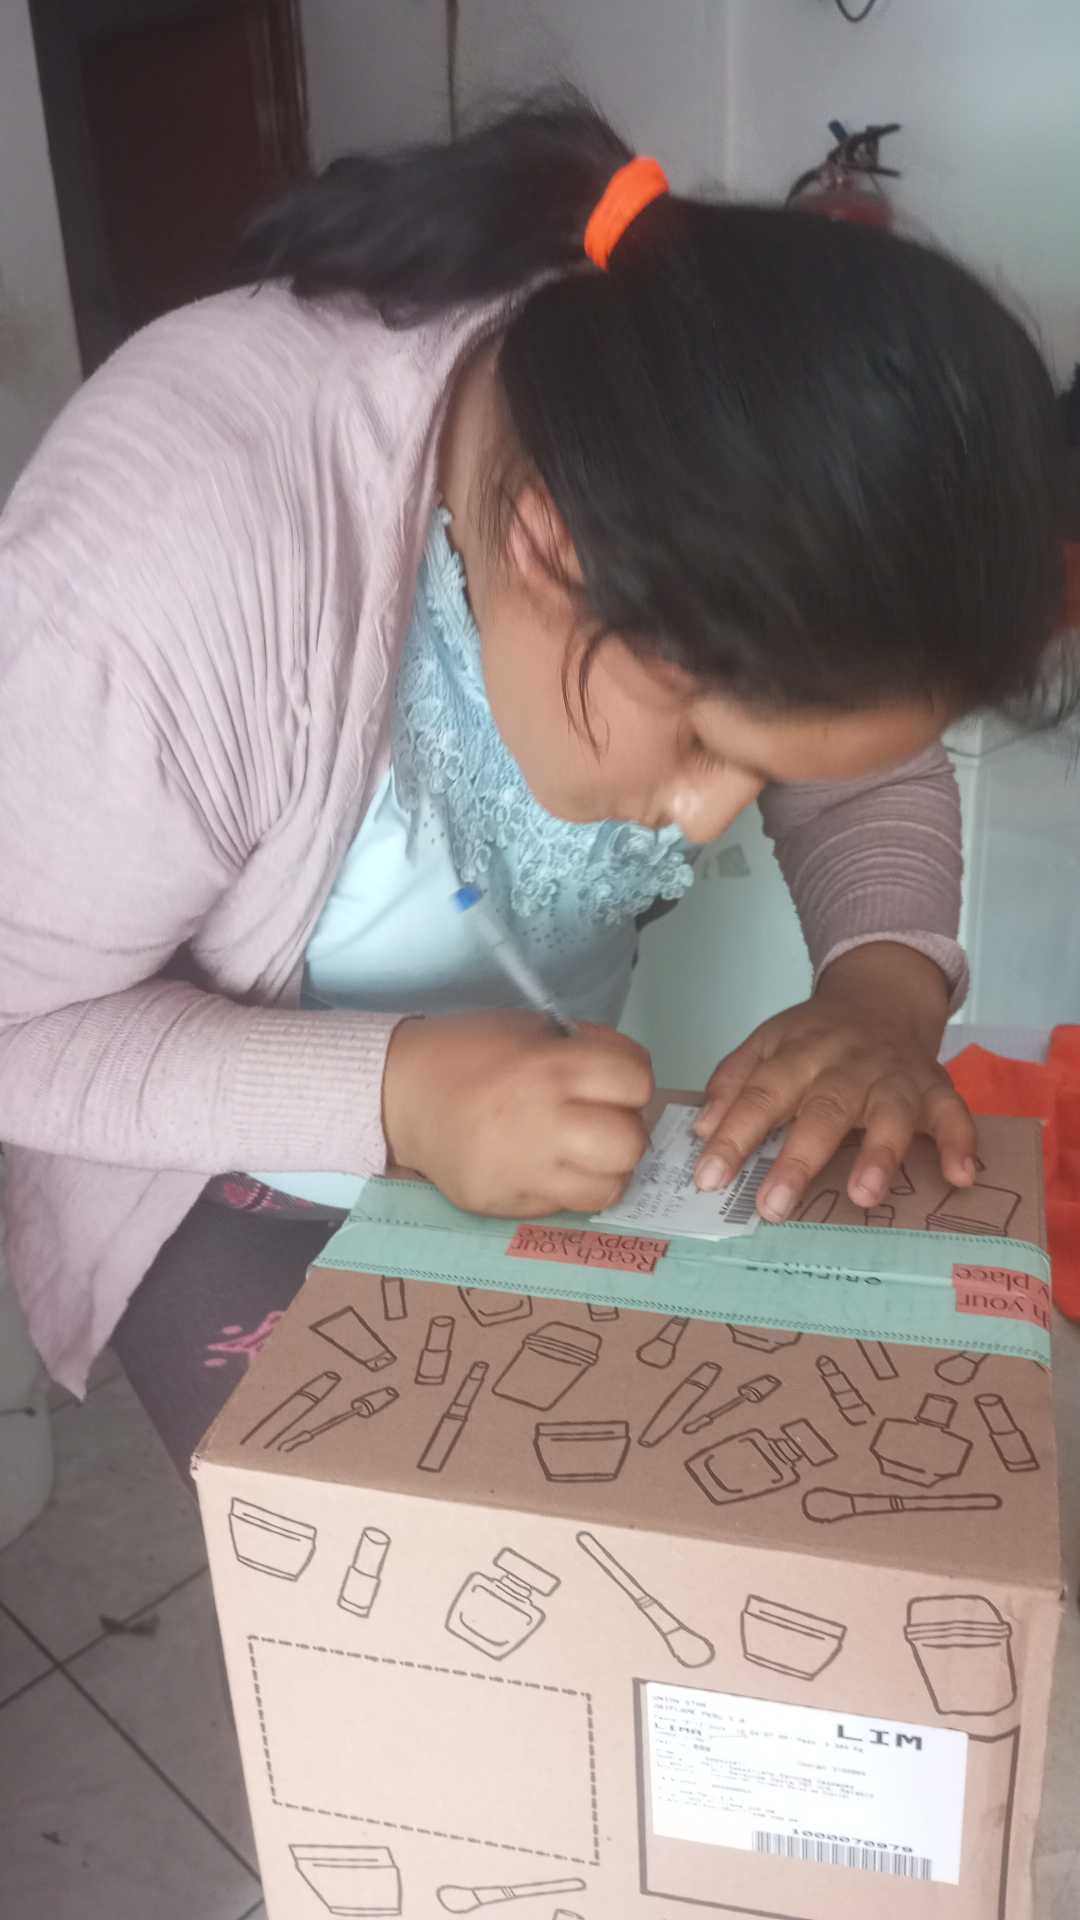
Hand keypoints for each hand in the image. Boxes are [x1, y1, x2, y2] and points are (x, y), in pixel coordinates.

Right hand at [383, 1010, 653, 1216]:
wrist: (400, 1094)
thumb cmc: (469, 1053)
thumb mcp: (530, 1028)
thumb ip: (584, 1050)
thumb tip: (627, 1081)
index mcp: (552, 1067)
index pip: (637, 1081)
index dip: (631, 1079)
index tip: (612, 1081)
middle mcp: (544, 1122)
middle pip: (630, 1144)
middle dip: (624, 1131)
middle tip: (600, 1122)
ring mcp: (523, 1171)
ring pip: (607, 1189)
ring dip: (603, 1170)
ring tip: (578, 1152)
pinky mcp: (504, 1204)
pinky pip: (563, 1207)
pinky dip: (563, 1189)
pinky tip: (540, 1167)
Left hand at [693, 943, 975, 1221]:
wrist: (880, 996)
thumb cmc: (816, 1037)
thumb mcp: (766, 1044)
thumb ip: (733, 1081)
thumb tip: (701, 1130)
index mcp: (798, 1054)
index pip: (760, 1095)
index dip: (734, 1136)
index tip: (709, 1177)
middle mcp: (846, 1065)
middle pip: (822, 1110)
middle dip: (797, 1158)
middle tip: (773, 1206)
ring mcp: (893, 1076)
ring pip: (889, 1112)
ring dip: (879, 1153)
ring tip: (863, 1195)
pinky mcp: (934, 1088)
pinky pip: (953, 1113)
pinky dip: (960, 1142)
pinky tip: (960, 1176)